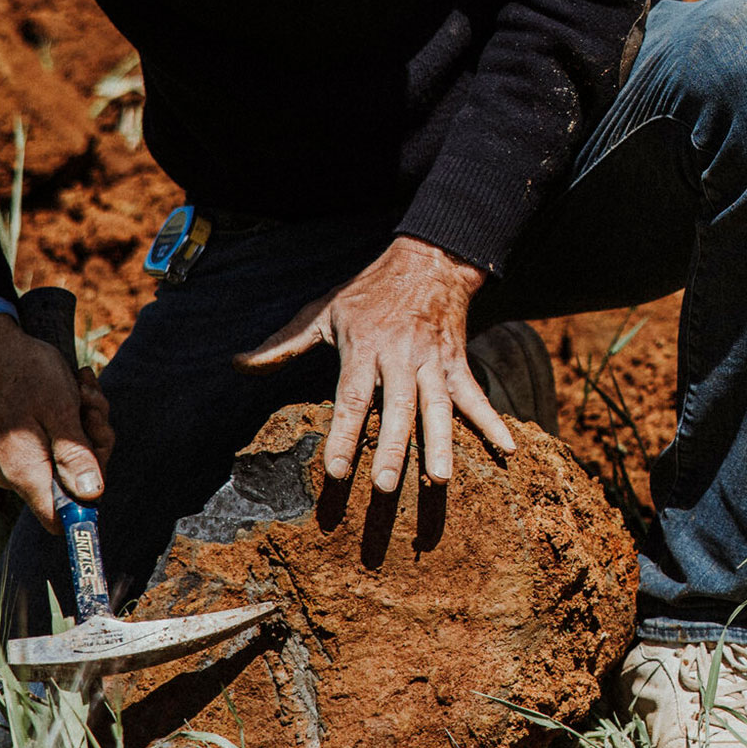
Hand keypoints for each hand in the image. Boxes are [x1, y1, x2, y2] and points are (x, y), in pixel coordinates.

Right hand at [0, 311, 113, 531]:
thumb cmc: (24, 371)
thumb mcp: (59, 408)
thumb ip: (74, 453)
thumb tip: (93, 495)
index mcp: (24, 471)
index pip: (58, 519)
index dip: (87, 507)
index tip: (101, 468)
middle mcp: (18, 473)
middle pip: (75, 483)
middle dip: (95, 442)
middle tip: (92, 405)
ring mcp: (19, 459)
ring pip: (73, 456)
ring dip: (89, 421)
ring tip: (83, 387)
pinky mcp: (24, 443)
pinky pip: (61, 441)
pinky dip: (76, 415)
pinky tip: (77, 385)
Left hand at [236, 236, 513, 492]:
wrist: (428, 260)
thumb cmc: (368, 292)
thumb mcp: (323, 312)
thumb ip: (283, 345)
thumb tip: (238, 365)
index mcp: (365, 348)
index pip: (352, 397)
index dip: (343, 434)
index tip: (335, 471)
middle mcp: (400, 358)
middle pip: (397, 409)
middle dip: (393, 449)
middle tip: (387, 488)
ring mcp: (433, 363)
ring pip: (438, 408)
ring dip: (440, 444)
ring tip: (441, 481)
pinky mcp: (457, 365)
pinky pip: (477, 397)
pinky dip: (494, 423)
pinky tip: (508, 450)